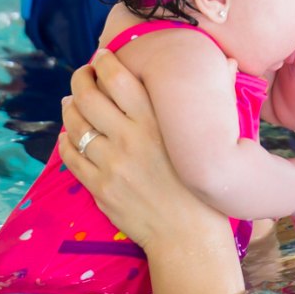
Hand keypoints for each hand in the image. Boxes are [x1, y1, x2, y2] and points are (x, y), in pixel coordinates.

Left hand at [58, 50, 228, 252]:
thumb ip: (220, 94)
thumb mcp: (218, 137)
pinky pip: (71, 156)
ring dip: (70, 107)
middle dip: (80, 79)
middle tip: (82, 74)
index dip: (103, 61)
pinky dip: (66, 140)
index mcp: (157, 122)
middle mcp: (131, 138)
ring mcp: (112, 164)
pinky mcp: (100, 188)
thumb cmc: (208, 185)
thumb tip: (227, 61)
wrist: (190, 237)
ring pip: (75, 124)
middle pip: (88, 96)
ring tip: (73, 101)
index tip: (101, 56)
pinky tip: (71, 134)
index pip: (118, 78)